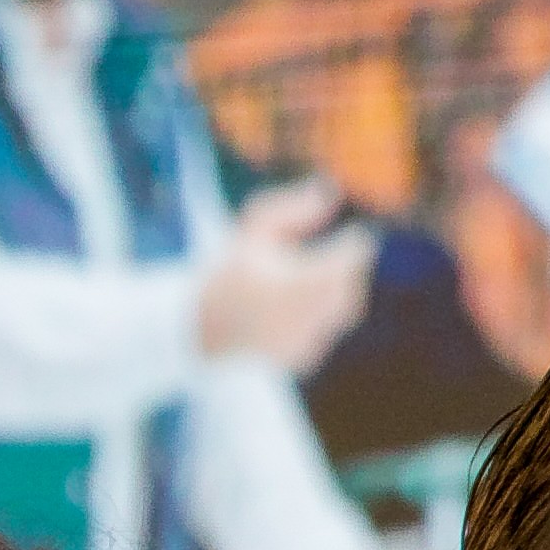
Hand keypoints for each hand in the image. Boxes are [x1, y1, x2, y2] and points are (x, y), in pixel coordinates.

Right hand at [192, 175, 372, 371]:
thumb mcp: (253, 230)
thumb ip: (293, 207)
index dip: (353, 242)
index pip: (352, 256)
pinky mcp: (303, 357)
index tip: (350, 235)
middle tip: (326, 258)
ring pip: (344, 309)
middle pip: (351, 284)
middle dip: (345, 268)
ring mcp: (306, 339)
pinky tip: (292, 308)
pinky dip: (318, 316)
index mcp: (298, 280)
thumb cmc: (226, 271)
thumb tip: (330, 191)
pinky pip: (327, 329)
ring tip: (304, 282)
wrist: (196, 330)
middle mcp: (307, 316)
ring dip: (334, 291)